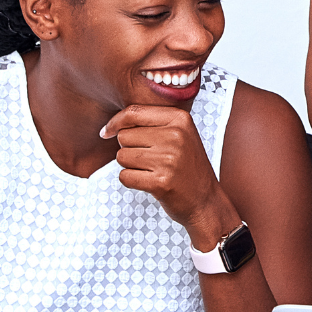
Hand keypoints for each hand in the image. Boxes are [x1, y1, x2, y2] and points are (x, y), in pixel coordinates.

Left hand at [102, 105, 233, 244]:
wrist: (206, 199)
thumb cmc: (186, 166)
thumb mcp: (180, 135)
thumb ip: (152, 123)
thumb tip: (109, 127)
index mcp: (181, 119)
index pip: (133, 112)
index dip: (114, 123)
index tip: (106, 132)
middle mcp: (176, 136)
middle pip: (124, 136)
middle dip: (129, 149)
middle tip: (152, 159)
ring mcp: (169, 159)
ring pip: (122, 156)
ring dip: (131, 166)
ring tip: (154, 170)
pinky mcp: (161, 182)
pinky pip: (124, 176)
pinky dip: (132, 181)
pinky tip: (151, 182)